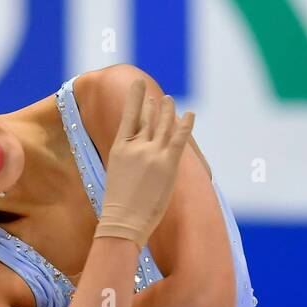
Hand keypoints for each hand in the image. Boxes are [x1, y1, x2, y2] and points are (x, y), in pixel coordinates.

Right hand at [94, 78, 193, 249]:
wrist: (122, 222)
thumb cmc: (118, 205)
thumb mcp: (116, 174)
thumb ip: (127, 158)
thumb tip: (136, 153)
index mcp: (119, 147)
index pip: (128, 115)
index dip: (134, 97)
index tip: (137, 83)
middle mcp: (135, 146)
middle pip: (147, 117)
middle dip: (153, 105)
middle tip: (158, 97)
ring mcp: (152, 154)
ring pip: (163, 124)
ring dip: (168, 110)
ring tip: (170, 100)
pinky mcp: (168, 164)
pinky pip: (179, 138)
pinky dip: (186, 124)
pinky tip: (190, 114)